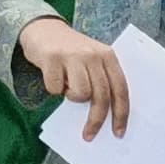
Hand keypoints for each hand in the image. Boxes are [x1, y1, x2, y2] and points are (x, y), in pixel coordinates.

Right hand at [22, 19, 128, 140]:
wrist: (43, 28)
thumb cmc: (71, 52)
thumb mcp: (92, 61)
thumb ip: (100, 81)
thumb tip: (104, 116)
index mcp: (108, 56)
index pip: (120, 89)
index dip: (121, 113)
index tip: (118, 132)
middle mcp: (93, 54)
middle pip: (101, 96)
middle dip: (96, 120)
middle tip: (89, 134)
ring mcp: (72, 55)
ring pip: (80, 94)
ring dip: (71, 97)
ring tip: (67, 86)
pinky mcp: (52, 58)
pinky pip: (55, 88)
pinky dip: (53, 89)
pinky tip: (53, 76)